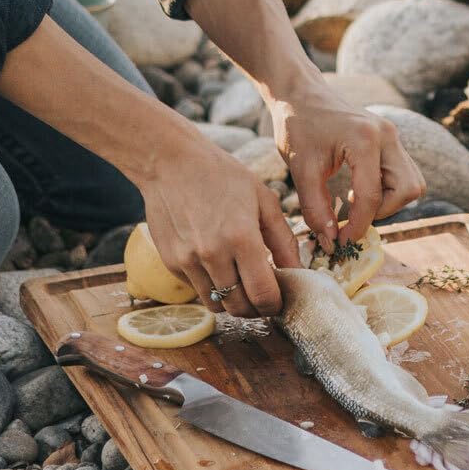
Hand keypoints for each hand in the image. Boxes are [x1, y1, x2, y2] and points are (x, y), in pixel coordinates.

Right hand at [138, 122, 302, 319]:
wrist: (171, 162)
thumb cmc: (222, 174)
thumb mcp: (262, 198)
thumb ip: (282, 239)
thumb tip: (297, 270)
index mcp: (241, 237)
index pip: (263, 294)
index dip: (275, 304)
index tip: (281, 299)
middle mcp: (213, 255)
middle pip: (240, 307)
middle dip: (256, 307)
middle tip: (263, 293)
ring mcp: (188, 262)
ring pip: (217, 305)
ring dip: (233, 301)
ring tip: (242, 281)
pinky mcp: (171, 264)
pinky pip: (197, 290)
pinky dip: (212, 287)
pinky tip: (219, 266)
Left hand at [267, 83, 426, 248]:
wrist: (300, 94)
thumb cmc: (298, 127)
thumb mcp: (301, 170)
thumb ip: (316, 209)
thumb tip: (331, 241)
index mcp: (364, 140)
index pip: (371, 198)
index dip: (356, 228)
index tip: (339, 244)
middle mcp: (386, 135)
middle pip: (408, 189)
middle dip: (383, 212)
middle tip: (353, 216)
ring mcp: (392, 134)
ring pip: (412, 182)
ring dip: (389, 201)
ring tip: (356, 202)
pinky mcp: (389, 137)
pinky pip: (404, 172)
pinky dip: (388, 189)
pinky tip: (360, 189)